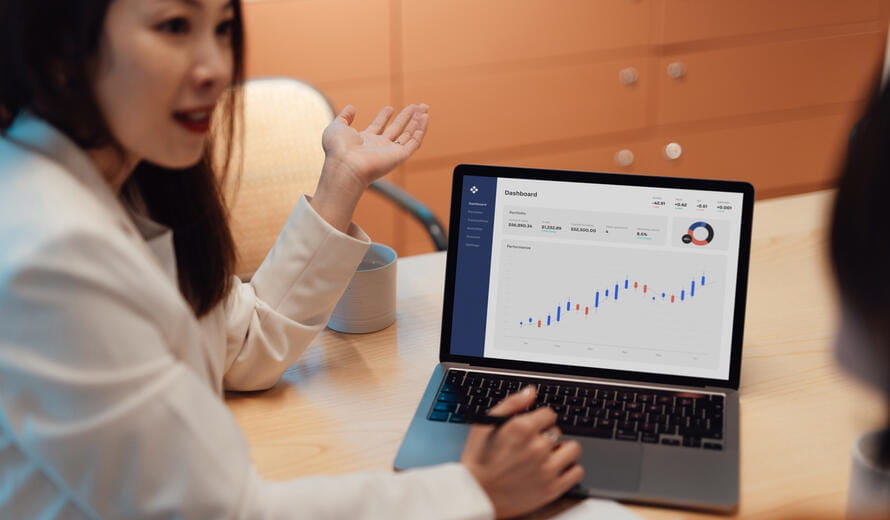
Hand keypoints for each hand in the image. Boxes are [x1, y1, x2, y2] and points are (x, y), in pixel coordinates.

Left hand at [322, 103, 428, 190]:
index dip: (384, 117)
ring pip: (408, 135)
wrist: (345, 165)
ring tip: (424, 107)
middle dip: (407, 117)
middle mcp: (379, 147)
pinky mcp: (400, 156)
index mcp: (365, 142)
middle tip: (416, 105)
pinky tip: (425, 118)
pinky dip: (421, 130)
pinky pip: (414, 142)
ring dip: (417, 121)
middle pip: (397, 130)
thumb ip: (344, 117)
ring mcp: (391, 152)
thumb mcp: (336, 128)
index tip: (390, 108)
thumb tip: (351, 107)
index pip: (379, 128)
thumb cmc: (338, 150)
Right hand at [461, 387, 584, 518]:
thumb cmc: (478, 460)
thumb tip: (531, 392)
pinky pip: (577, 471)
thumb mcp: (485, 425)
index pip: (549, 414)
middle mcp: (537, 447)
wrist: (476, 495)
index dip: (540, 420)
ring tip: (546, 457)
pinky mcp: (553, 488)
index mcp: (522, 429)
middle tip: (532, 447)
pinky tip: (555, 470)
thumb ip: (511, 404)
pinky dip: (569, 469)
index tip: (533, 428)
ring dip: (562, 451)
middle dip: (546, 437)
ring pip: (572, 449)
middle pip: (557, 431)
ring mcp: (547, 469)